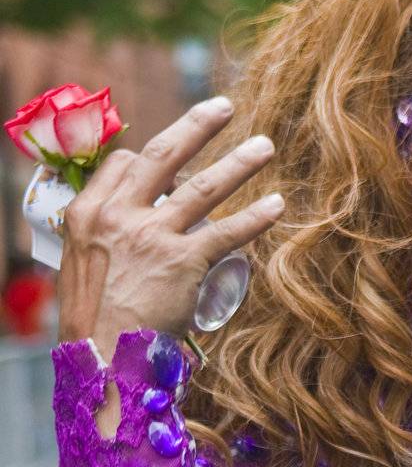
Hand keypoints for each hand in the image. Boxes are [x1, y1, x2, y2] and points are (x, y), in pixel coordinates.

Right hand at [56, 95, 283, 360]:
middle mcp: (119, 216)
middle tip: (225, 106)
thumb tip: (131, 238)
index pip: (123, 165)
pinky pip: (226, 233)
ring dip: (238, 163)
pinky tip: (276, 207)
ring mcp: (152, 236)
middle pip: (162, 156)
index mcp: (87, 213)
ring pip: (201, 188)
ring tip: (264, 146)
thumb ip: (105, 243)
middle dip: (197, 126)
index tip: (173, 166)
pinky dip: (254, 218)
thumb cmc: (95, 325)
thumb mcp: (81, 270)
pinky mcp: (183, 262)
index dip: (151, 161)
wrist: (104, 359)